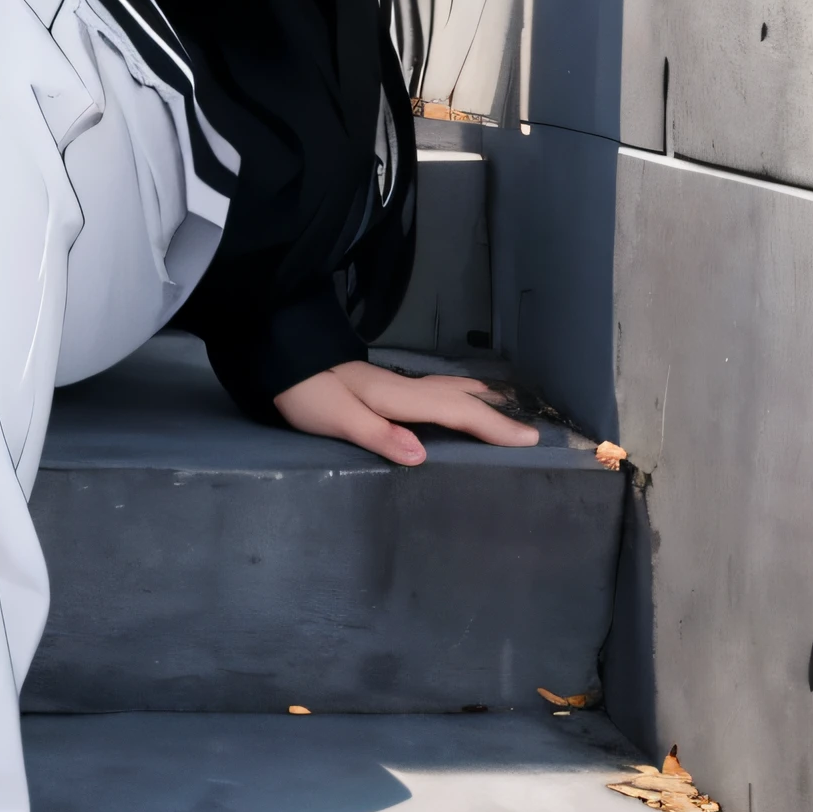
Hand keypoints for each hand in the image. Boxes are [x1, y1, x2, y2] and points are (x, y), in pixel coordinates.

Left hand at [272, 358, 537, 464]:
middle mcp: (403, 387)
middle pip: (459, 398)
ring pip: (448, 389)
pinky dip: (458, 394)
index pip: (454, 412)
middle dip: (496, 415)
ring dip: (479, 399)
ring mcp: (394, 384)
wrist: (280, 357)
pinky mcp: (384, 385)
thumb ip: (377, 434)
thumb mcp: (335, 417)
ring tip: (507, 407)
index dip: (491, 426)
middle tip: (532, 432)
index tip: (527, 439)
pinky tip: (457, 396)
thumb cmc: (304, 392)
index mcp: (396, 398)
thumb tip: (420, 454)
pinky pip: (435, 390)